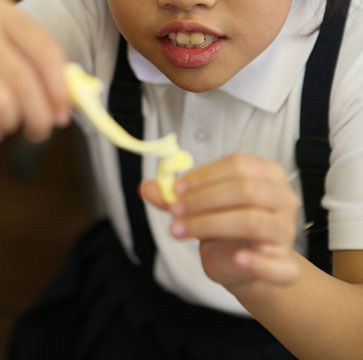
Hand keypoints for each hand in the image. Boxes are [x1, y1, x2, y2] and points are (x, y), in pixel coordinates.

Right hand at [0, 0, 70, 145]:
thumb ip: (40, 69)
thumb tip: (78, 98)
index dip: (60, 89)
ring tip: (9, 125)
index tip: (65, 113)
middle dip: (39, 114)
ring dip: (11, 122)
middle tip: (41, 131)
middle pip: (23, 79)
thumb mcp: (7, 51)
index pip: (45, 50)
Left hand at [141, 153, 299, 291]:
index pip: (237, 165)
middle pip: (246, 190)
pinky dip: (257, 262)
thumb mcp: (201, 207)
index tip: (175, 190)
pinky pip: (278, 265)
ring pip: (253, 221)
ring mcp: (286, 232)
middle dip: (204, 199)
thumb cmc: (227, 228)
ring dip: (211, 225)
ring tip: (181, 231)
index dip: (203, 176)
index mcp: (266, 175)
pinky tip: (237, 259)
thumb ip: (175, 197)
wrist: (246, 266)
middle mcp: (282, 199)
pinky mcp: (286, 266)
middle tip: (174, 211)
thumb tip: (146, 187)